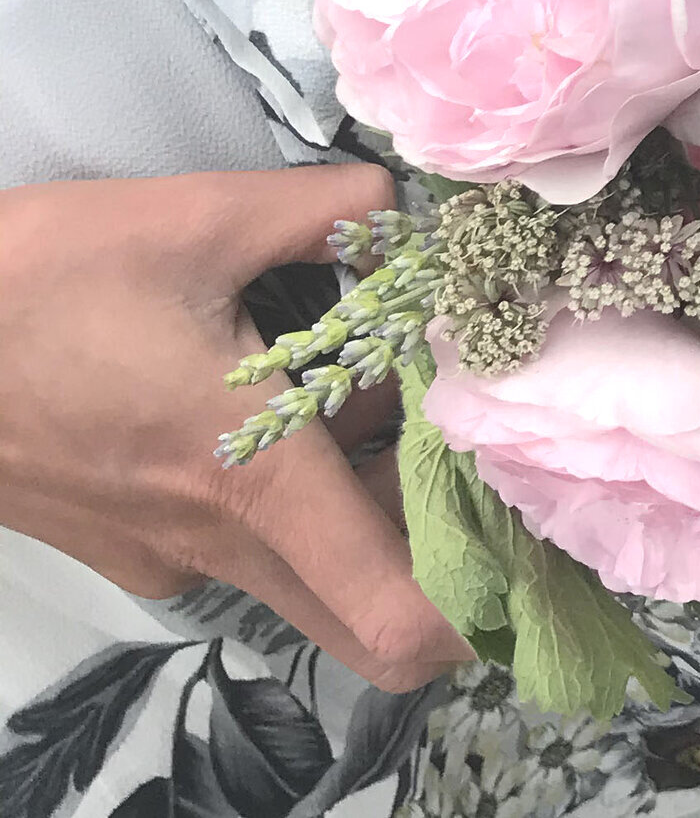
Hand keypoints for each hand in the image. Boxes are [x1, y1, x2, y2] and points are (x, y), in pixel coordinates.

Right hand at [0, 167, 470, 694]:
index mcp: (252, 482)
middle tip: (490, 445)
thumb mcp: (200, 216)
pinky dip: (301, 484)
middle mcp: (214, 542)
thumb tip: (408, 202)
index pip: (391, 617)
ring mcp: (165, 549)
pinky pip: (247, 535)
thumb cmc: (37, 281)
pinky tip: (319, 387)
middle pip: (366, 600)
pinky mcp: (129, 534)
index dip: (475, 604)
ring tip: (413, 384)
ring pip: (308, 561)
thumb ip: (330, 209)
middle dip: (439, 544)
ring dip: (369, 498)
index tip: (530, 529)